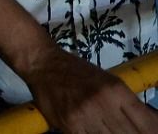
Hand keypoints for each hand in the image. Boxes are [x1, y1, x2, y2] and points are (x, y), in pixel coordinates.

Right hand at [22, 46, 157, 133]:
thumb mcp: (109, 81)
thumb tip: (149, 124)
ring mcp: (86, 115)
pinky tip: (97, 133)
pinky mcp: (70, 125)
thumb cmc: (78, 71)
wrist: (43, 63)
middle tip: (127, 131)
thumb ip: (128, 103)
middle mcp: (104, 103)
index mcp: (117, 91)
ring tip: (110, 130)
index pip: (147, 124)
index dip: (152, 132)